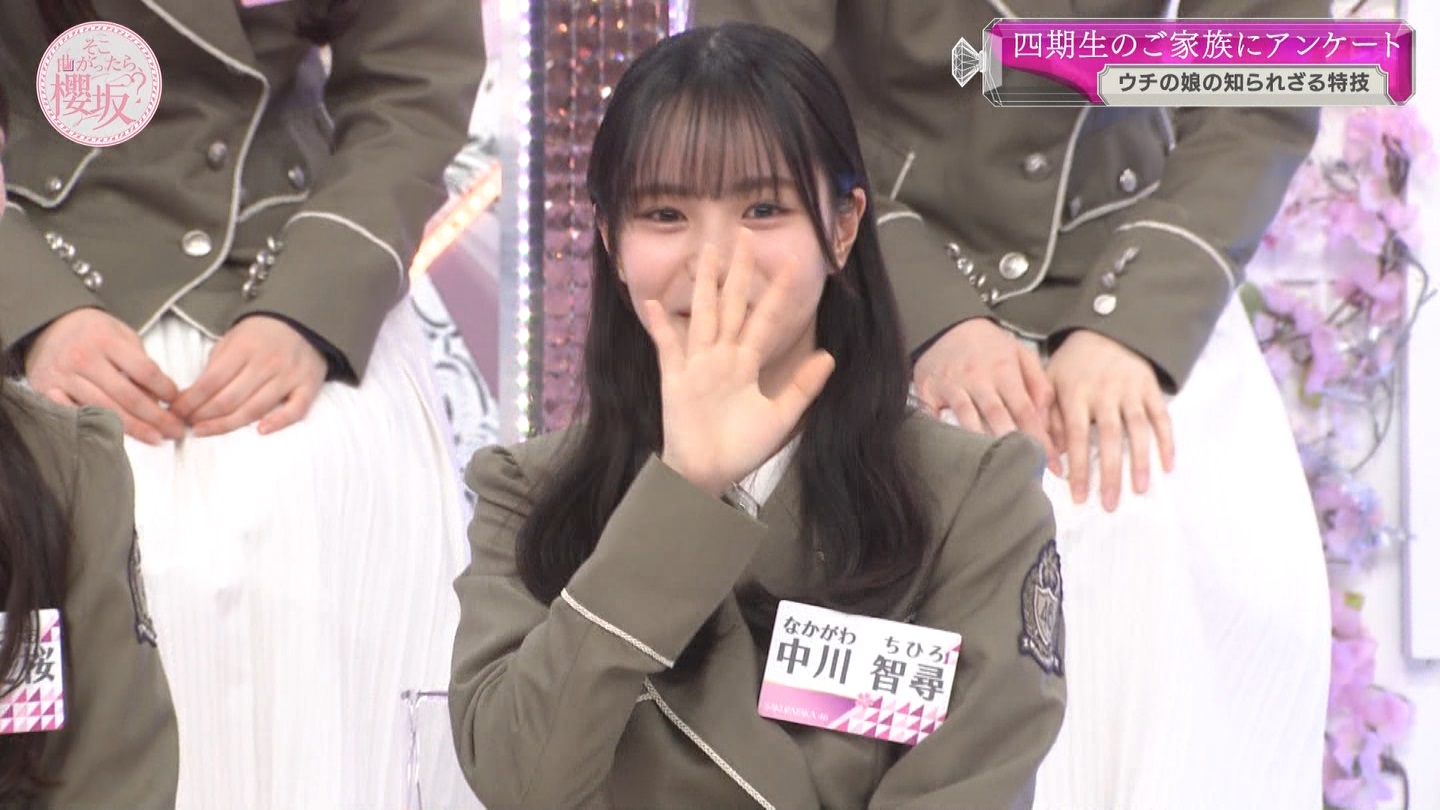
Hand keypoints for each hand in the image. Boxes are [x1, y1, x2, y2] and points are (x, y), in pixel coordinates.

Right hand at [25, 308, 183, 444]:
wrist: (49, 327)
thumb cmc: (94, 333)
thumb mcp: (122, 335)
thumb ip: (141, 363)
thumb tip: (160, 399)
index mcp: (106, 341)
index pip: (145, 371)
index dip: (166, 390)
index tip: (177, 402)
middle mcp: (83, 359)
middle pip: (128, 397)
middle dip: (157, 418)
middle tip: (176, 430)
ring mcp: (64, 377)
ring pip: (105, 411)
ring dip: (135, 429)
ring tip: (157, 438)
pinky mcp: (48, 392)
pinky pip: (78, 416)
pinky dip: (99, 429)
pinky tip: (119, 438)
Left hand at [170, 315, 326, 436]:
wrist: (303, 321)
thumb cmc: (261, 334)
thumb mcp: (233, 339)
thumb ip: (216, 366)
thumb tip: (192, 396)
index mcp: (244, 348)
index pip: (211, 381)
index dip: (190, 401)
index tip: (176, 412)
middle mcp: (267, 363)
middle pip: (229, 399)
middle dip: (202, 416)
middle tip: (187, 425)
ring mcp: (289, 376)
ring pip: (255, 409)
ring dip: (226, 424)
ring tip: (205, 431)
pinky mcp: (308, 386)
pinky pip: (296, 409)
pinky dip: (280, 422)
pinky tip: (261, 431)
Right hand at [641, 234, 834, 495]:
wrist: (708, 474)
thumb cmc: (741, 449)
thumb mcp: (780, 417)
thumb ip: (802, 387)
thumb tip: (828, 355)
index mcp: (747, 364)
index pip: (765, 318)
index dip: (778, 292)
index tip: (792, 263)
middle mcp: (722, 357)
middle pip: (732, 304)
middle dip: (738, 271)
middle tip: (744, 235)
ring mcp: (697, 364)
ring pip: (703, 313)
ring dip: (704, 283)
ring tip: (706, 252)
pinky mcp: (676, 378)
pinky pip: (667, 346)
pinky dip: (660, 325)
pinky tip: (652, 303)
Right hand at [913, 318, 1057, 469]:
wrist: (948, 324)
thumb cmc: (987, 345)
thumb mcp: (1020, 354)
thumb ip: (1038, 384)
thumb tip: (1047, 416)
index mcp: (1004, 370)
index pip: (1026, 410)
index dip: (1040, 439)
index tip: (1052, 464)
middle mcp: (978, 378)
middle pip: (997, 416)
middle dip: (1013, 445)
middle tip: (1027, 470)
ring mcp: (952, 384)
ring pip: (966, 416)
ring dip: (979, 441)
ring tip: (992, 466)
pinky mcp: (929, 389)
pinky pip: (932, 415)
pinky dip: (938, 431)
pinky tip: (948, 450)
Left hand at [1046, 329, 1174, 511]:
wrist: (1106, 329)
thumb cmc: (1073, 364)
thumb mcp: (1051, 382)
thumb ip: (1048, 417)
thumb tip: (1052, 457)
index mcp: (1075, 393)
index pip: (1077, 436)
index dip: (1079, 467)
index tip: (1079, 496)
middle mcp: (1104, 392)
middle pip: (1109, 437)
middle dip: (1110, 473)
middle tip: (1110, 504)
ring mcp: (1130, 389)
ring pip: (1138, 429)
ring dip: (1141, 461)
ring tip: (1140, 490)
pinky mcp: (1151, 388)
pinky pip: (1162, 417)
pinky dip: (1168, 440)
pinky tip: (1168, 465)